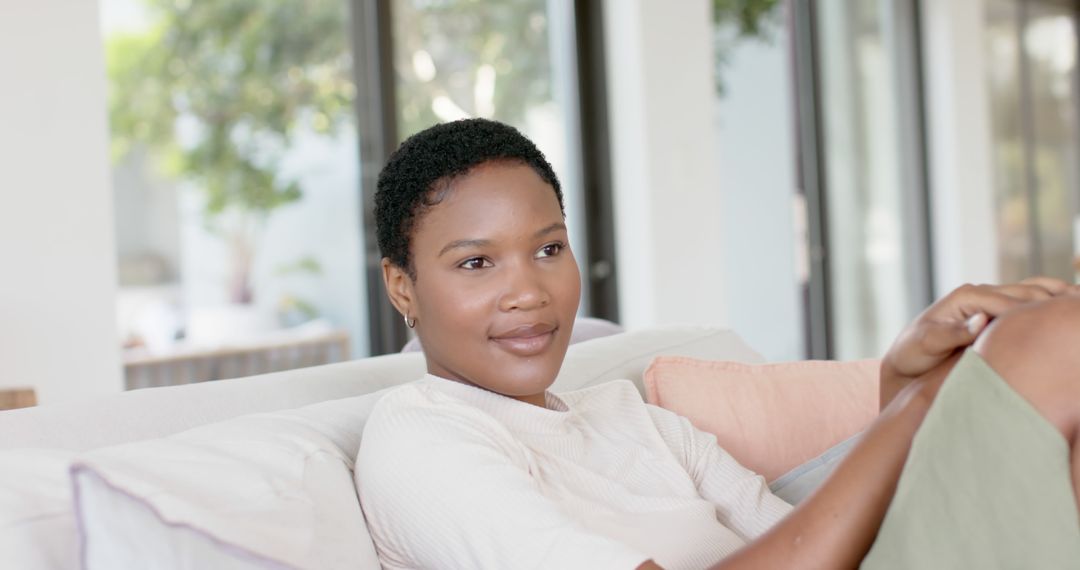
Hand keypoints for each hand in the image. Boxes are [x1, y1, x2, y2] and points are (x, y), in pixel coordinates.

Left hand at [879, 277, 1071, 408]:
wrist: (906, 360)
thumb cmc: (913, 354)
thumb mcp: (926, 344)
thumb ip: (951, 333)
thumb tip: (981, 321)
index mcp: (967, 296)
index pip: (1011, 303)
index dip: (1037, 314)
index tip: (1062, 326)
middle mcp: (981, 293)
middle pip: (1029, 293)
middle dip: (1056, 303)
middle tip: (1079, 317)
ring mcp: (991, 300)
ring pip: (1035, 291)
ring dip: (1060, 296)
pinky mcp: (996, 311)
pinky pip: (1030, 301)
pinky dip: (1053, 301)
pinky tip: (1072, 308)